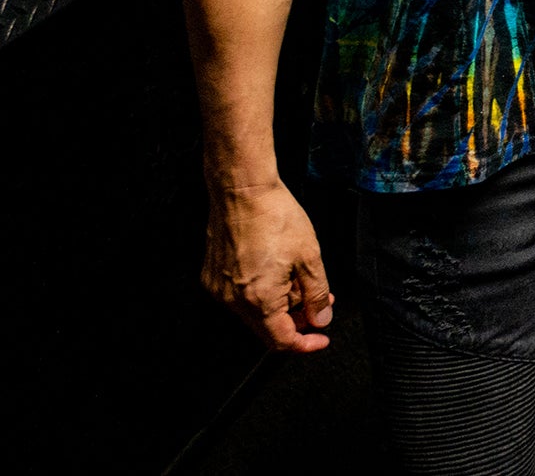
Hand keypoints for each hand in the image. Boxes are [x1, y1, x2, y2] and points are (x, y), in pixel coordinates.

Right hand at [202, 181, 333, 353]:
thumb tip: (321, 318)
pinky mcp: (213, 276)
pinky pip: (240, 296)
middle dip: (296, 320)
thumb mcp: (309, 256)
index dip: (305, 343)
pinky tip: (279, 272)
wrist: (242, 190)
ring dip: (280, 305)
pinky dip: (262, 293)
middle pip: (267, 329)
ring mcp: (219, 289)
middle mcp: (233, 300)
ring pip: (254, 312)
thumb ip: (317, 294)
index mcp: (258, 300)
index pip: (281, 341)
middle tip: (319, 302)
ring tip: (301, 280)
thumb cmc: (275, 216)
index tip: (321, 338)